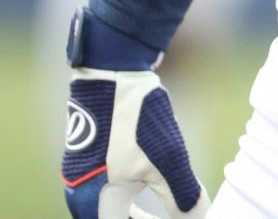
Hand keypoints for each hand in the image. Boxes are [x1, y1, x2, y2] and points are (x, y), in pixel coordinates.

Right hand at [62, 67, 208, 217]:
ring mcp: (80, 176)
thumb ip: (182, 194)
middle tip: (175, 216)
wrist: (112, 73)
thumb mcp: (167, 158)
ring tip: (165, 210)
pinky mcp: (87, 160)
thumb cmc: (137, 118)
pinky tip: (148, 189)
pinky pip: (106, 191)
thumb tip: (197, 217)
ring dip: (134, 213)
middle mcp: (79, 194)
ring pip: (109, 208)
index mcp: (93, 202)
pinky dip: (127, 199)